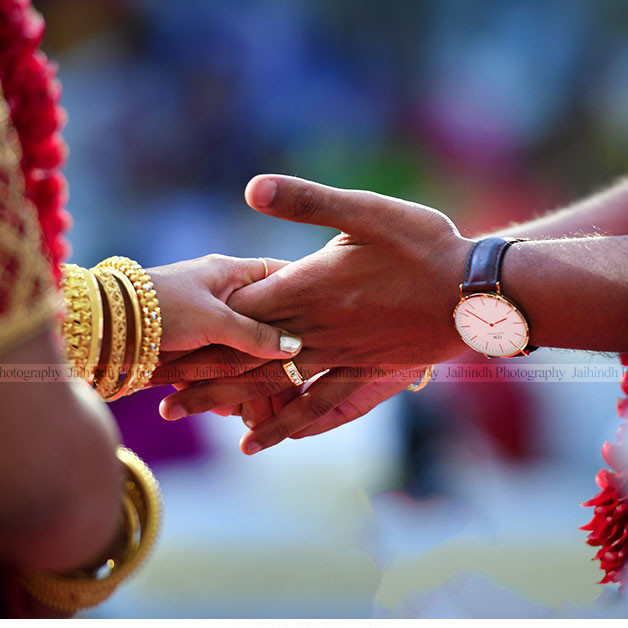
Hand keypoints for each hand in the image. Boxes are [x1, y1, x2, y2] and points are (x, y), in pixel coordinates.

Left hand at [157, 175, 472, 449]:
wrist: (476, 293)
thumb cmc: (425, 245)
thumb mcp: (366, 210)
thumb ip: (306, 200)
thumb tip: (251, 186)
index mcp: (308, 287)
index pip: (238, 307)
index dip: (197, 321)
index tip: (157, 334)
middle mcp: (315, 328)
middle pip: (241, 352)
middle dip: (195, 367)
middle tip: (151, 389)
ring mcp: (337, 354)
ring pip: (268, 382)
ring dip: (222, 396)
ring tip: (181, 412)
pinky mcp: (361, 371)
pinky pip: (314, 406)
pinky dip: (284, 424)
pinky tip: (259, 442)